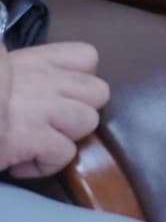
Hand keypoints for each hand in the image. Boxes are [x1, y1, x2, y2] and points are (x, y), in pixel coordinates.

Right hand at [0, 40, 110, 179]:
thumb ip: (11, 72)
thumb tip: (23, 88)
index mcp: (34, 62)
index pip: (86, 57)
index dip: (78, 78)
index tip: (55, 95)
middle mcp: (47, 81)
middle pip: (99, 92)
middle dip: (78, 112)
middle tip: (48, 125)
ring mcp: (45, 108)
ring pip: (88, 121)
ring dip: (63, 138)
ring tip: (35, 144)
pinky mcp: (35, 137)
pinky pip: (64, 154)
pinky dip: (45, 165)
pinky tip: (19, 163)